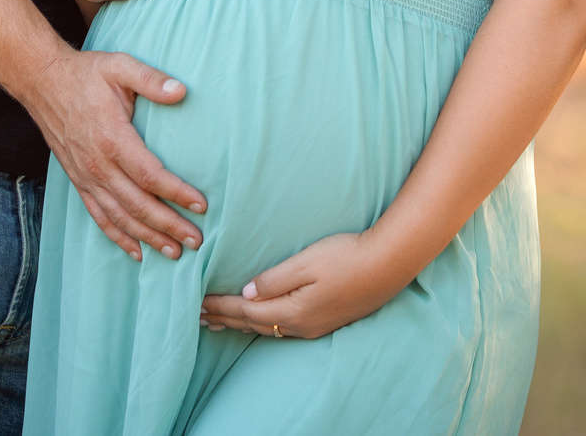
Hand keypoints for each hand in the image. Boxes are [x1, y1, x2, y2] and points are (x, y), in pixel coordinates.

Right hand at [22, 46, 207, 262]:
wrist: (43, 82)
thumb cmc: (86, 74)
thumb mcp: (120, 66)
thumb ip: (151, 79)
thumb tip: (181, 91)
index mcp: (112, 138)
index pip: (150, 175)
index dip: (176, 193)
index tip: (201, 205)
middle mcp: (98, 165)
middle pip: (138, 204)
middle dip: (168, 226)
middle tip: (196, 241)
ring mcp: (86, 176)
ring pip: (120, 217)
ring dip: (147, 237)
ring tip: (173, 252)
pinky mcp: (78, 181)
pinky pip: (99, 216)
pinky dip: (118, 236)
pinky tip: (136, 251)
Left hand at [199, 231, 410, 340]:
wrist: (388, 265)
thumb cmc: (347, 257)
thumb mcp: (307, 262)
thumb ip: (274, 279)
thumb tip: (247, 292)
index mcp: (292, 311)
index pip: (245, 310)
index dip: (220, 306)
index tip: (197, 303)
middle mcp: (300, 325)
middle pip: (253, 324)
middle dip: (224, 319)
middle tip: (198, 317)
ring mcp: (313, 326)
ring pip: (266, 328)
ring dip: (240, 324)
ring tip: (219, 322)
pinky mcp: (324, 321)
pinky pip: (281, 327)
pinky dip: (261, 323)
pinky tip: (259, 320)